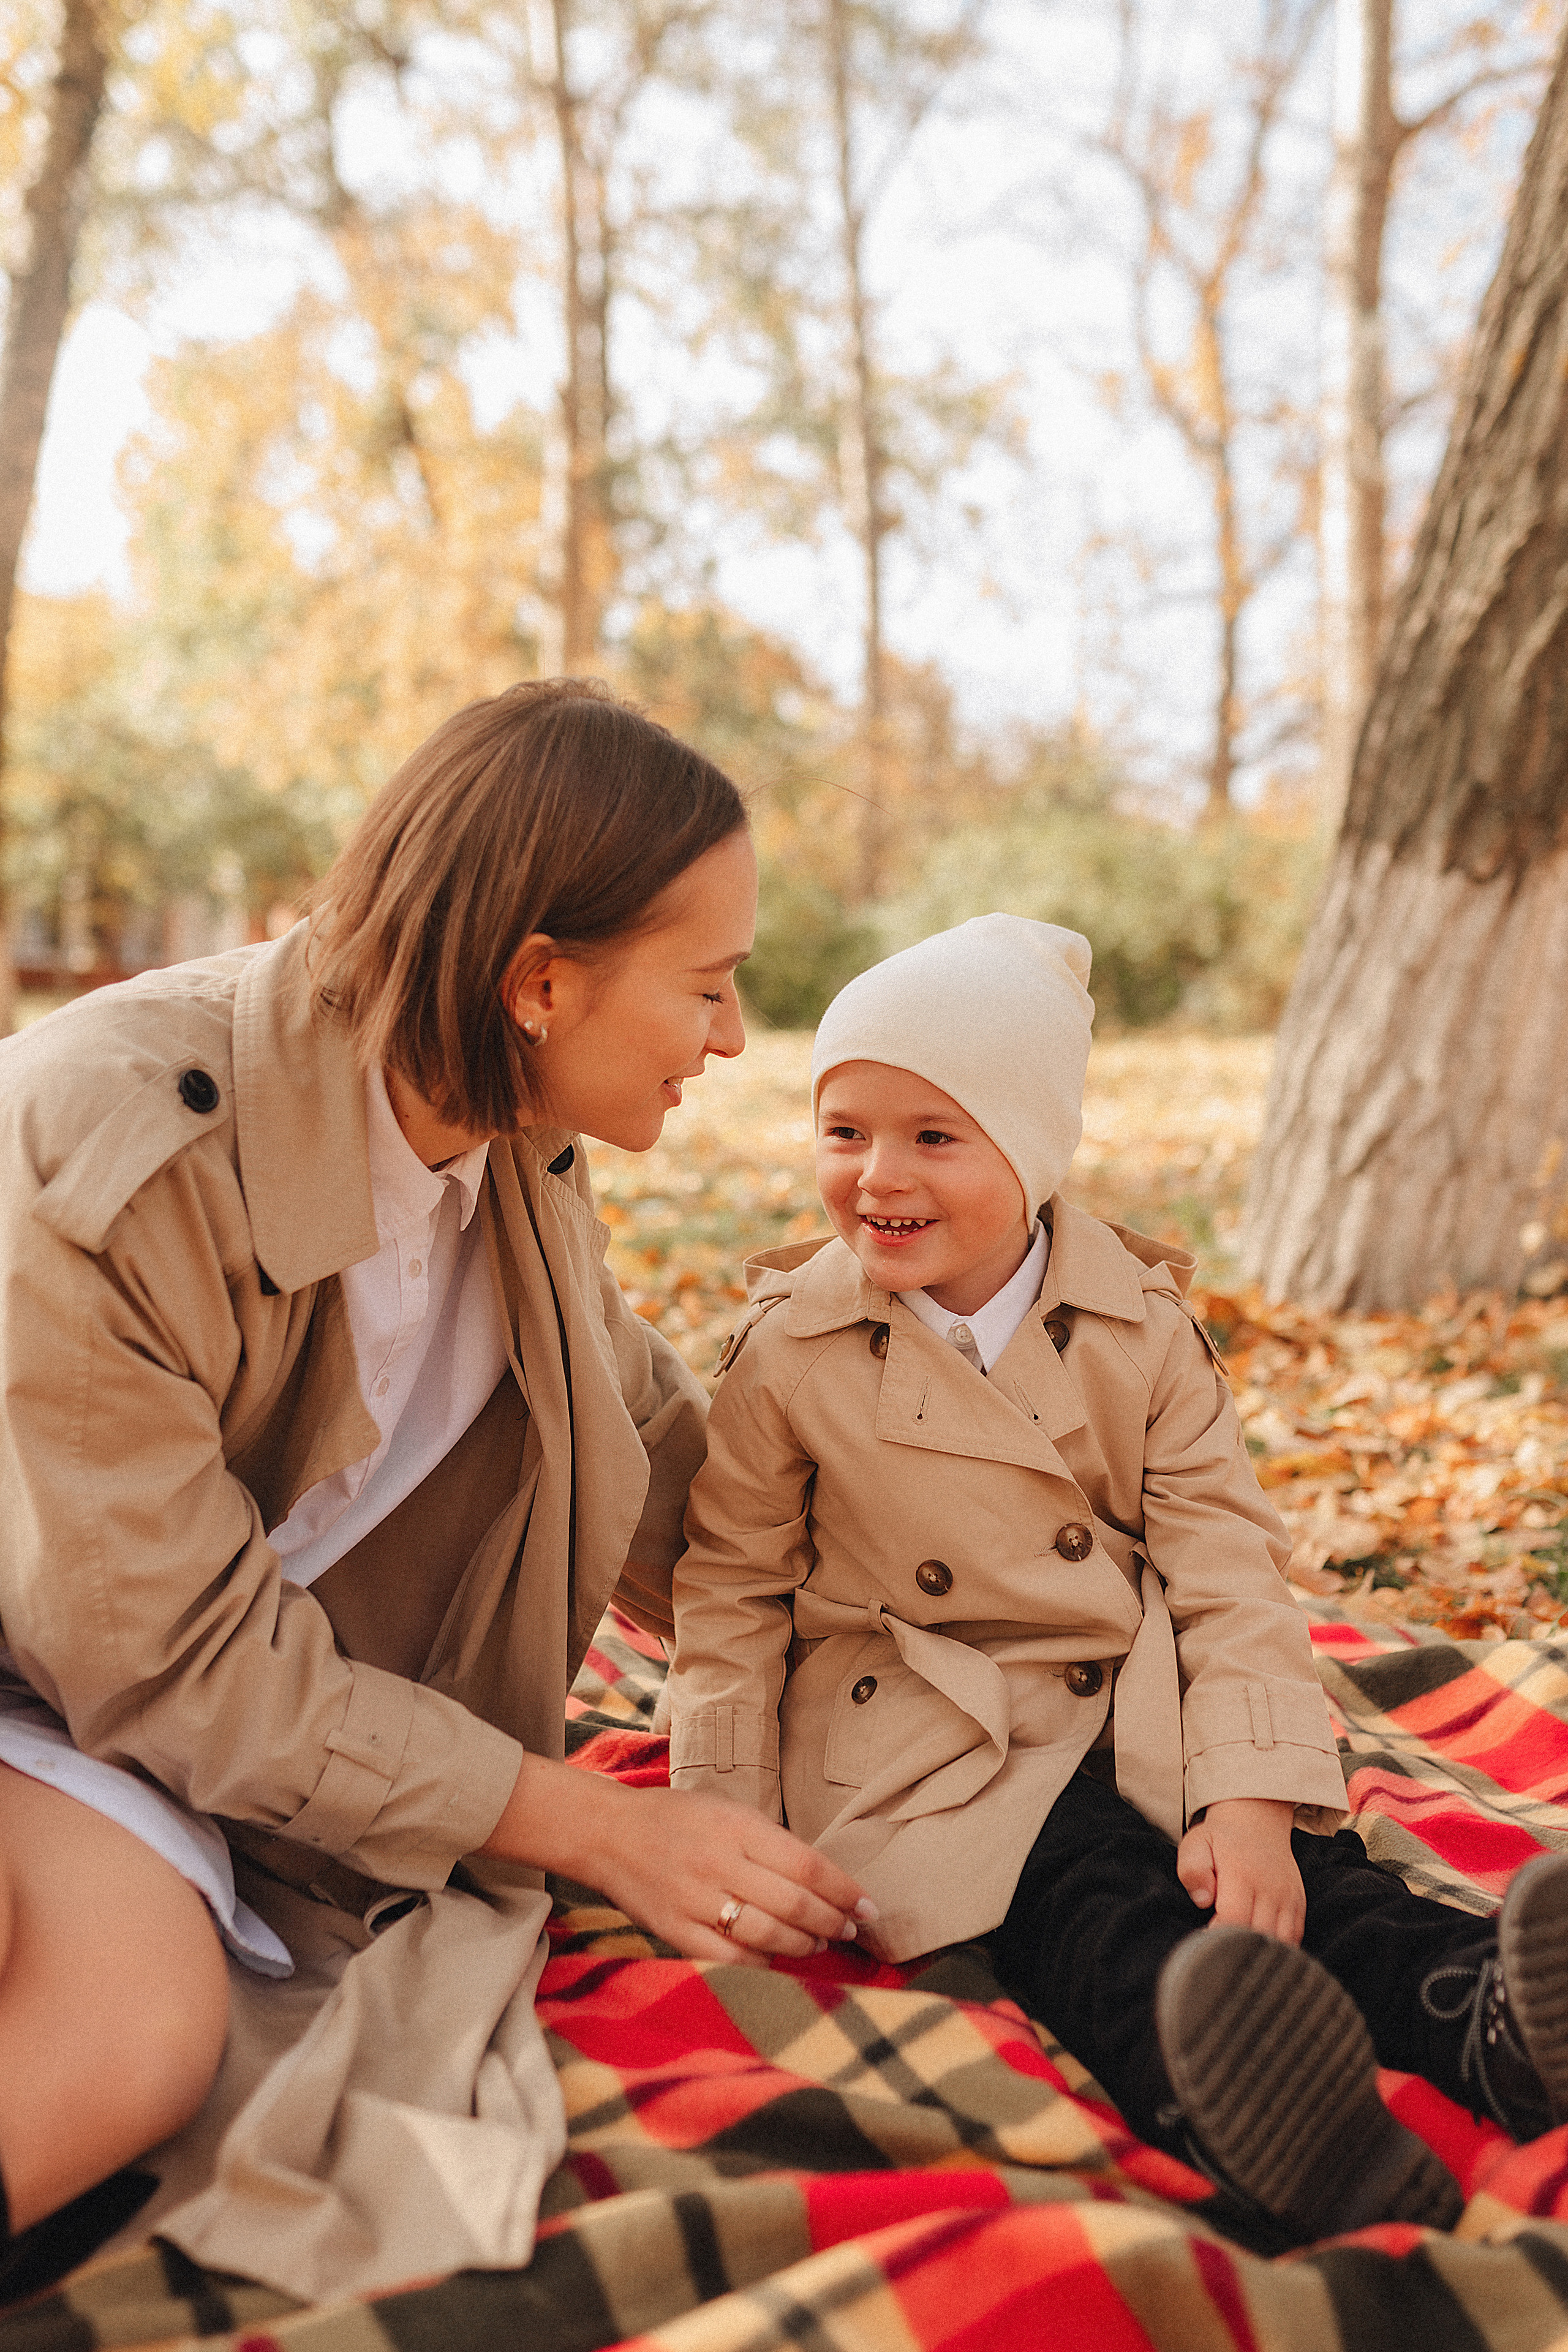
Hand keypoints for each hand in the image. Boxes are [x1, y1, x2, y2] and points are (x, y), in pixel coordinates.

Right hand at [477, 1753, 874, 1965]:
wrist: (608, 1834)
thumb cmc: (676, 1818)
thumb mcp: (728, 1811)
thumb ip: (770, 1843)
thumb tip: (821, 1881)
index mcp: (736, 1827)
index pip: (807, 1866)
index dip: (845, 1891)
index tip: (868, 1906)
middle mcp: (719, 1863)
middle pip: (794, 1905)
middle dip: (833, 1922)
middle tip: (852, 1929)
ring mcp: (695, 1901)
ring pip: (768, 1935)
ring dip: (805, 1944)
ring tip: (821, 1943)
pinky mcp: (676, 1932)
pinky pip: (732, 1959)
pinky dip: (763, 1962)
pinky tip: (776, 1956)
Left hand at [1176, 1798, 1302, 1943]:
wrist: (1257, 1819)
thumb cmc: (1221, 1837)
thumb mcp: (1196, 1844)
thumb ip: (1193, 1871)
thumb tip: (1203, 1900)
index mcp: (1242, 1874)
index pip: (1234, 1919)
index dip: (1218, 1935)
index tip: (1205, 1937)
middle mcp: (1270, 1888)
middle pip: (1259, 1935)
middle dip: (1238, 1947)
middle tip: (1222, 1945)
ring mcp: (1288, 1896)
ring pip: (1281, 1940)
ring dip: (1260, 1949)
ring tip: (1241, 1945)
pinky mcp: (1298, 1903)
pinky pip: (1295, 1935)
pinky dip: (1279, 1947)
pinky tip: (1260, 1943)